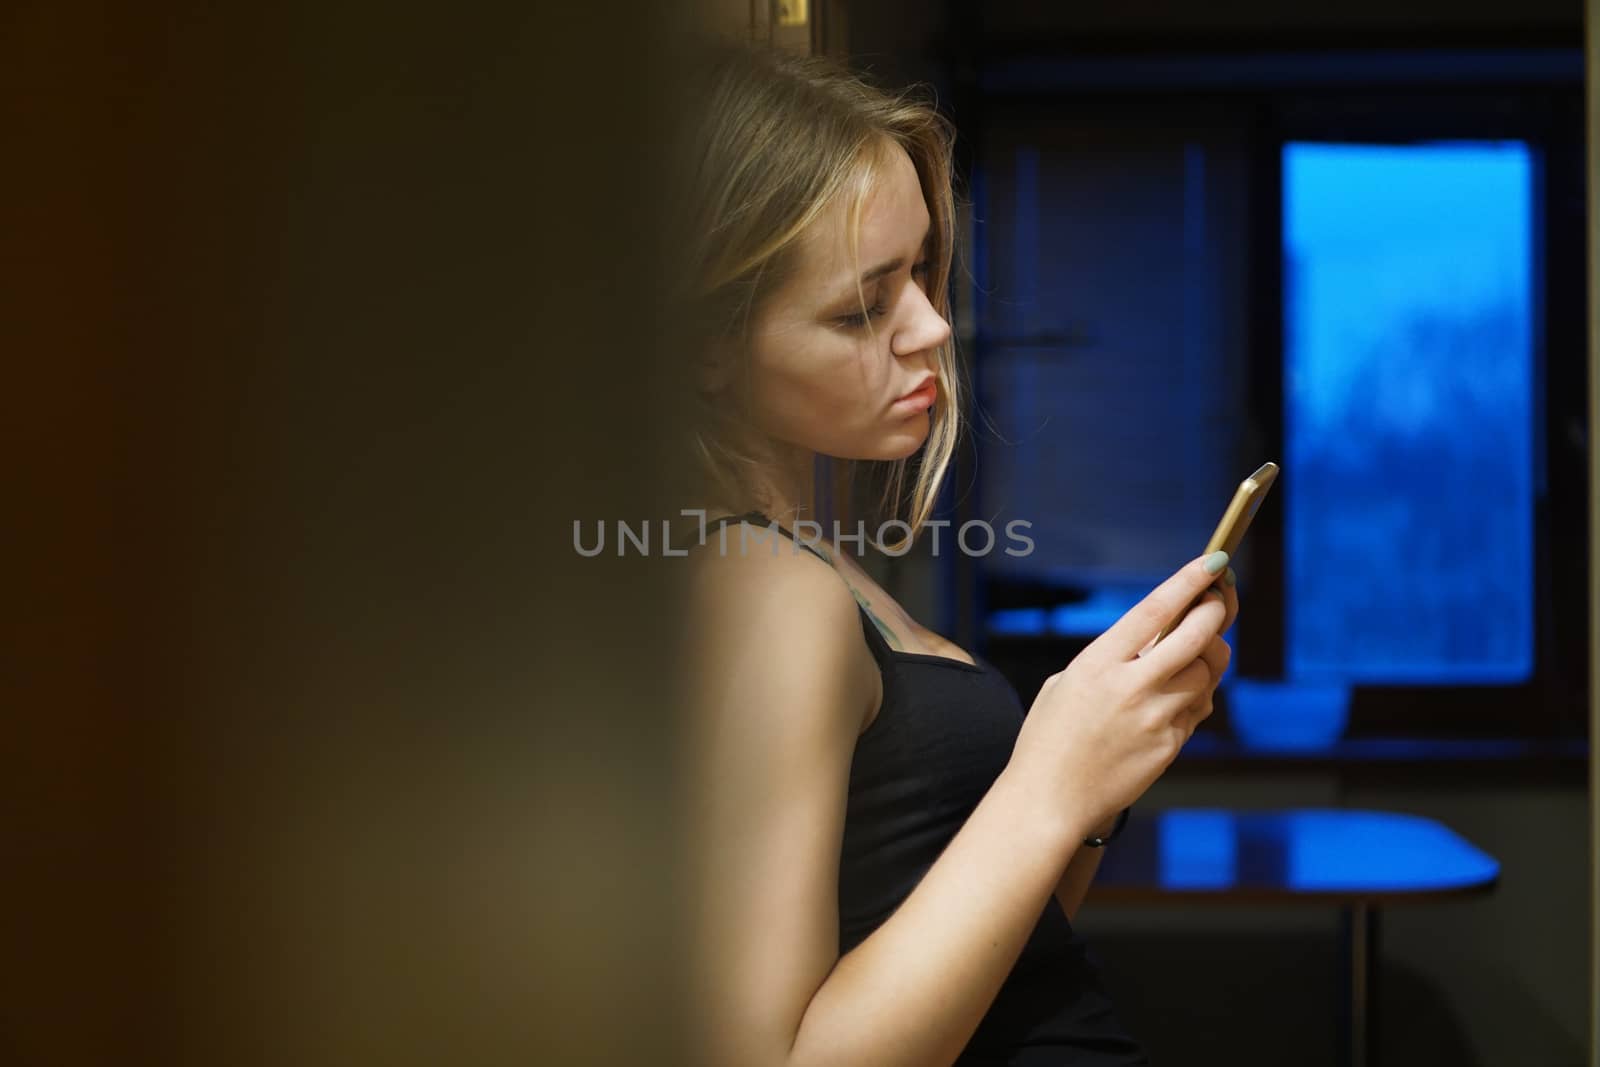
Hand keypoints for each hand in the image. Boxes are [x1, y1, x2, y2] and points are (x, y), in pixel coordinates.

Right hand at [1006, 554, 1235, 836]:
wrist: (1049, 798)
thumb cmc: (1049, 738)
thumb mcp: (1067, 684)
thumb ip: (1111, 659)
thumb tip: (1157, 642)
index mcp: (1098, 663)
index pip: (1155, 610)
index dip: (1188, 582)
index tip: (1213, 562)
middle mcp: (1131, 687)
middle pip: (1196, 637)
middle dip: (1215, 611)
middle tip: (1219, 600)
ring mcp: (1155, 718)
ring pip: (1207, 672)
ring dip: (1207, 657)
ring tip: (1193, 655)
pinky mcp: (1170, 746)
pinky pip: (1199, 708)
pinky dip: (1197, 694)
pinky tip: (1180, 695)